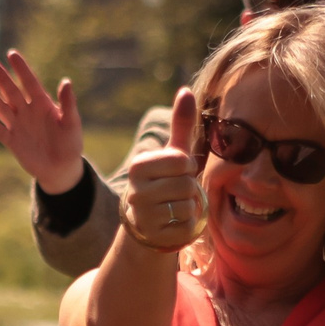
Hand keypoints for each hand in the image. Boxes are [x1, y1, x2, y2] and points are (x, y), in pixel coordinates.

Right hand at [0, 50, 86, 193]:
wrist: (62, 169)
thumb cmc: (70, 144)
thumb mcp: (72, 123)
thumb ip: (68, 103)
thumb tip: (66, 81)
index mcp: (43, 104)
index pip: (29, 82)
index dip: (21, 68)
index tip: (12, 53)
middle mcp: (28, 112)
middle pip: (12, 91)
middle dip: (3, 78)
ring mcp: (19, 126)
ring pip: (2, 108)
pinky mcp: (13, 142)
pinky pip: (0, 131)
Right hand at [118, 89, 204, 252]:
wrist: (149, 222)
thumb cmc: (165, 180)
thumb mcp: (173, 153)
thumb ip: (181, 124)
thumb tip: (186, 90)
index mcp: (138, 166)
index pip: (182, 161)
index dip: (187, 167)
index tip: (176, 173)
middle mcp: (135, 190)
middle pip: (186, 184)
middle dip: (189, 189)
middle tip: (176, 192)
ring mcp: (142, 216)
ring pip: (187, 205)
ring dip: (189, 207)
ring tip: (174, 206)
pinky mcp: (153, 235)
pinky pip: (187, 225)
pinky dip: (187, 224)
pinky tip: (174, 222)